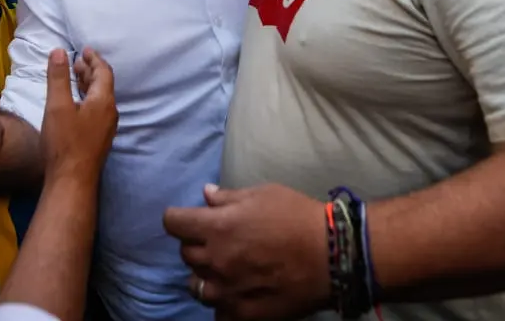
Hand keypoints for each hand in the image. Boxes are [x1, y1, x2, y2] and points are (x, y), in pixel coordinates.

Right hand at [40, 48, 116, 182]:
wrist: (72, 180)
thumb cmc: (64, 142)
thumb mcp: (57, 105)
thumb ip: (59, 77)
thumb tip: (59, 51)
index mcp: (104, 101)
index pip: (104, 72)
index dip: (94, 58)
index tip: (84, 49)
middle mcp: (110, 112)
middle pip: (103, 85)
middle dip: (90, 70)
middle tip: (76, 61)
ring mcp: (106, 128)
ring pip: (99, 99)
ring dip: (88, 85)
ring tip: (74, 77)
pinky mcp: (99, 139)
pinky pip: (96, 110)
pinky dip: (86, 99)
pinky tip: (74, 104)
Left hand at [163, 183, 330, 319]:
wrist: (331, 254)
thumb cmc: (297, 216)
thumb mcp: (263, 194)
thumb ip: (229, 197)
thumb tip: (206, 195)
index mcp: (217, 227)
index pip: (173, 223)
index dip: (179, 219)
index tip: (188, 219)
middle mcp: (215, 260)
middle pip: (185, 254)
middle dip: (196, 245)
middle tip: (216, 241)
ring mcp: (227, 290)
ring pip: (197, 286)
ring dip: (205, 275)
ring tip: (223, 270)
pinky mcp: (243, 313)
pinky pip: (218, 312)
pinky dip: (222, 303)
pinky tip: (236, 293)